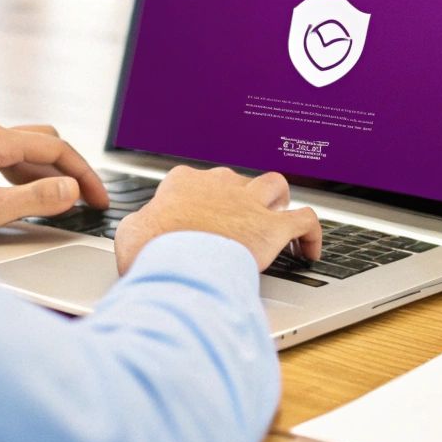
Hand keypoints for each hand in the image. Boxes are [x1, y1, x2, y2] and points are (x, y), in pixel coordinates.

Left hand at [0, 122, 108, 236]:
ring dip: (47, 171)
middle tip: (86, 195)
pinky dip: (25, 173)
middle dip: (69, 166)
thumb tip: (71, 189)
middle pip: (43, 141)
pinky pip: (4, 157)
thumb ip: (36, 199)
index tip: (99, 198)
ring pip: (23, 149)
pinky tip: (25, 194)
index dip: (83, 174)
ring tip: (62, 198)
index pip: (56, 147)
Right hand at [112, 166, 320, 274]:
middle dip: (237, 200)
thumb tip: (137, 235)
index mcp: (185, 182)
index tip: (195, 226)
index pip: (195, 183)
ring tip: (278, 216)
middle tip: (234, 227)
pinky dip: (311, 234)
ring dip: (278, 200)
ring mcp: (249, 202)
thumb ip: (138, 228)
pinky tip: (310, 250)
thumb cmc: (151, 248)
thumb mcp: (129, 234)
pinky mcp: (273, 226)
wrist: (178, 259)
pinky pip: (304, 221)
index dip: (198, 204)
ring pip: (274, 187)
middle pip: (235, 182)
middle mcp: (220, 184)